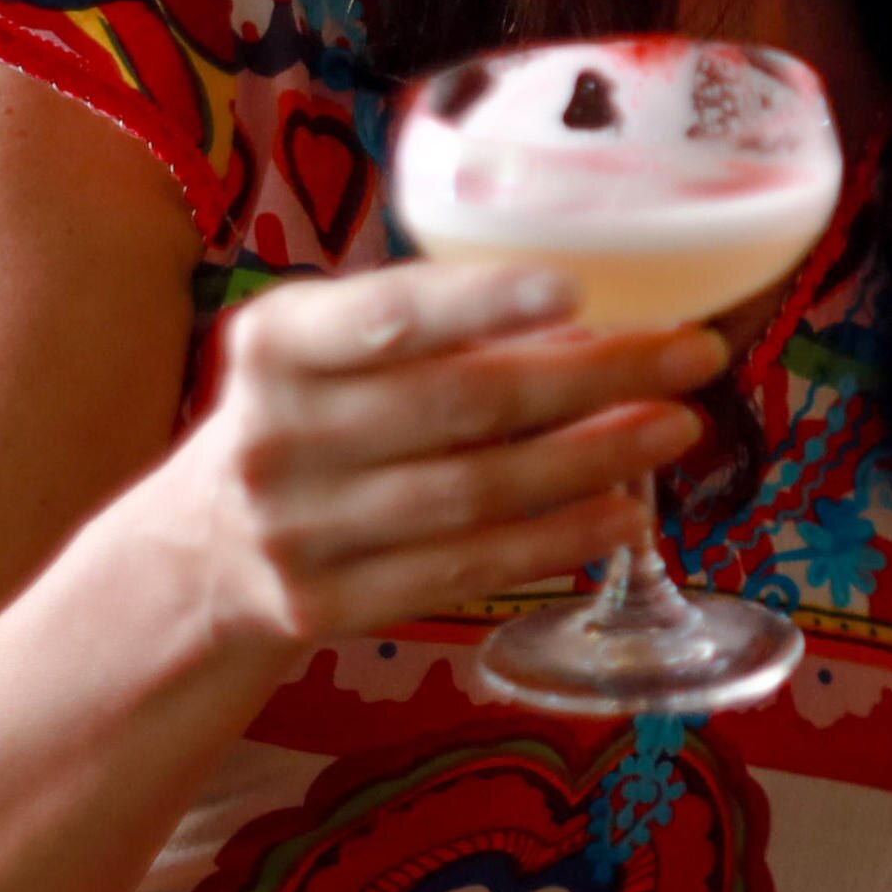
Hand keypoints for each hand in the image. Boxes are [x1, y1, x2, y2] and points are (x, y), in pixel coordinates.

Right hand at [114, 264, 722, 652]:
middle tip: (691, 356)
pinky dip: (556, 540)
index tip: (576, 286)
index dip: (481, 301)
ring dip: (595, 459)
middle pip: (461, 404)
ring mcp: (297, 529)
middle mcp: (277, 435)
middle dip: (593, 377)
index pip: (389, 315)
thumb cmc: (309, 420)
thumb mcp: (330, 354)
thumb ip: (435, 331)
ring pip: (475, 492)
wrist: (200, 552)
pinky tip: (626, 515)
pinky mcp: (325, 606)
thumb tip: (603, 317)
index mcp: (276, 344)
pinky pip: (463, 569)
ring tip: (678, 428)